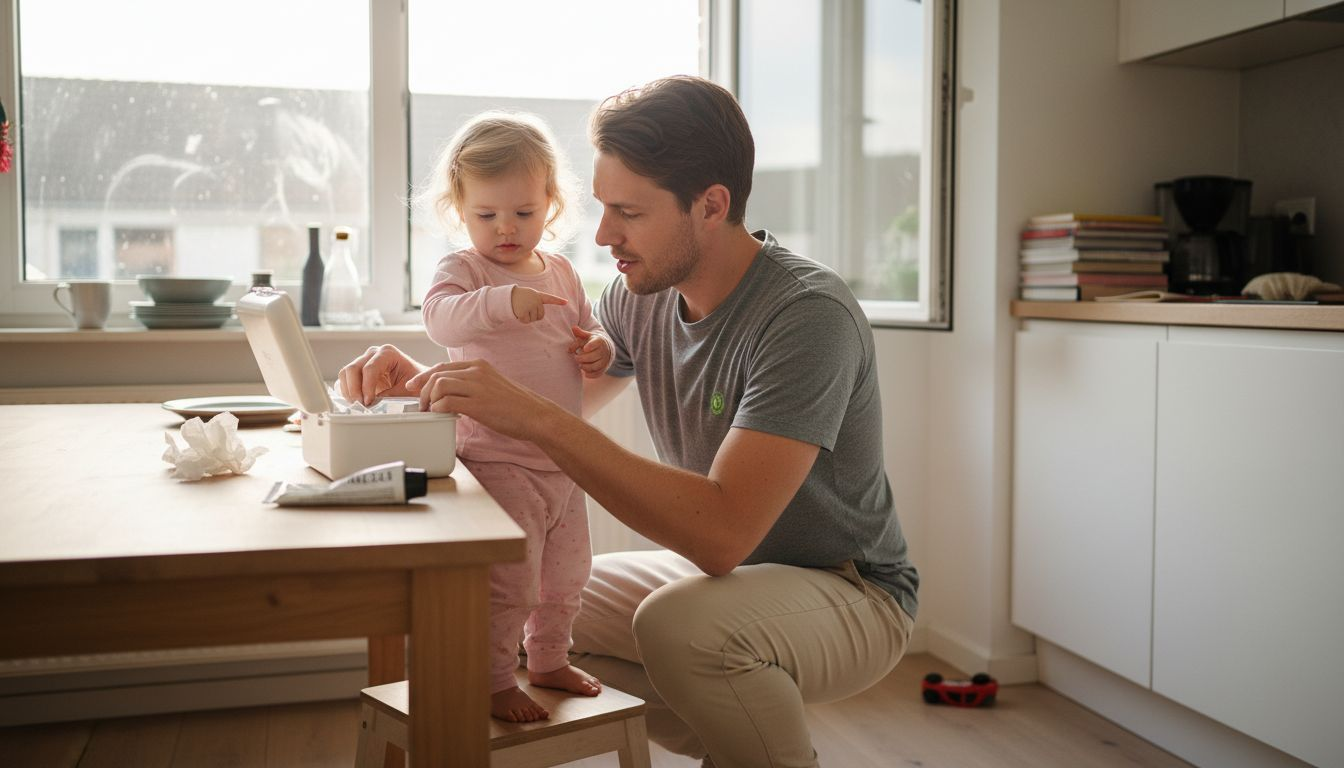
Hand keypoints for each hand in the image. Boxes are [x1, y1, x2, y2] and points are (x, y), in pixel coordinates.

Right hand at [337, 344, 424, 405]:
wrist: (417, 382)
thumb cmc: (416, 384)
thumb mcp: (407, 390)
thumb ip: (391, 395)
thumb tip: (374, 403)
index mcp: (387, 353)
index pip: (370, 368)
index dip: (366, 387)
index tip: (368, 402)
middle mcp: (373, 354)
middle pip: (353, 369)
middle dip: (354, 389)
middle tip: (361, 405)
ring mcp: (364, 361)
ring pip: (346, 373)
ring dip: (348, 391)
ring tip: (358, 405)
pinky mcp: (359, 371)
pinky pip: (345, 379)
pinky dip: (347, 391)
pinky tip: (355, 401)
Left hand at [408, 359, 551, 440]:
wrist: (535, 415)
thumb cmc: (515, 405)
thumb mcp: (491, 385)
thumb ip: (472, 384)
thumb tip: (449, 394)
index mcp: (479, 365)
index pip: (442, 366)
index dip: (424, 376)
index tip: (414, 386)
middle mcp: (476, 371)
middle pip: (437, 374)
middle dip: (422, 390)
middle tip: (421, 405)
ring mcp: (477, 386)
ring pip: (439, 385)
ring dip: (429, 400)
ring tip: (431, 412)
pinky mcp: (478, 404)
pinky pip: (447, 402)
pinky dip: (438, 409)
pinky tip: (441, 416)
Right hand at [511, 286, 567, 322]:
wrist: (507, 296)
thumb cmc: (518, 297)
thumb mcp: (529, 296)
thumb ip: (537, 303)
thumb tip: (539, 316)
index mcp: (538, 296)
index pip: (550, 298)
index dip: (558, 300)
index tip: (566, 302)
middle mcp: (535, 300)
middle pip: (540, 315)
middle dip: (533, 315)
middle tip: (525, 308)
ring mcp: (530, 306)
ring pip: (533, 319)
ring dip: (527, 317)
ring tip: (520, 308)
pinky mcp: (523, 312)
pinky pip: (526, 321)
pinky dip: (522, 320)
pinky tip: (518, 313)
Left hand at [568, 326, 613, 378]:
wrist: (605, 349)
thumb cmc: (592, 341)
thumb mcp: (587, 336)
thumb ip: (580, 333)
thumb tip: (573, 328)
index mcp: (599, 341)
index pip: (596, 343)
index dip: (591, 346)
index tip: (584, 348)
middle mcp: (603, 351)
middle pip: (593, 356)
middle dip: (582, 358)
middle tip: (576, 357)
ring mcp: (605, 360)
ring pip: (595, 366)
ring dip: (585, 366)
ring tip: (580, 364)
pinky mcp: (604, 368)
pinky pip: (598, 373)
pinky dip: (590, 374)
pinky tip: (584, 372)